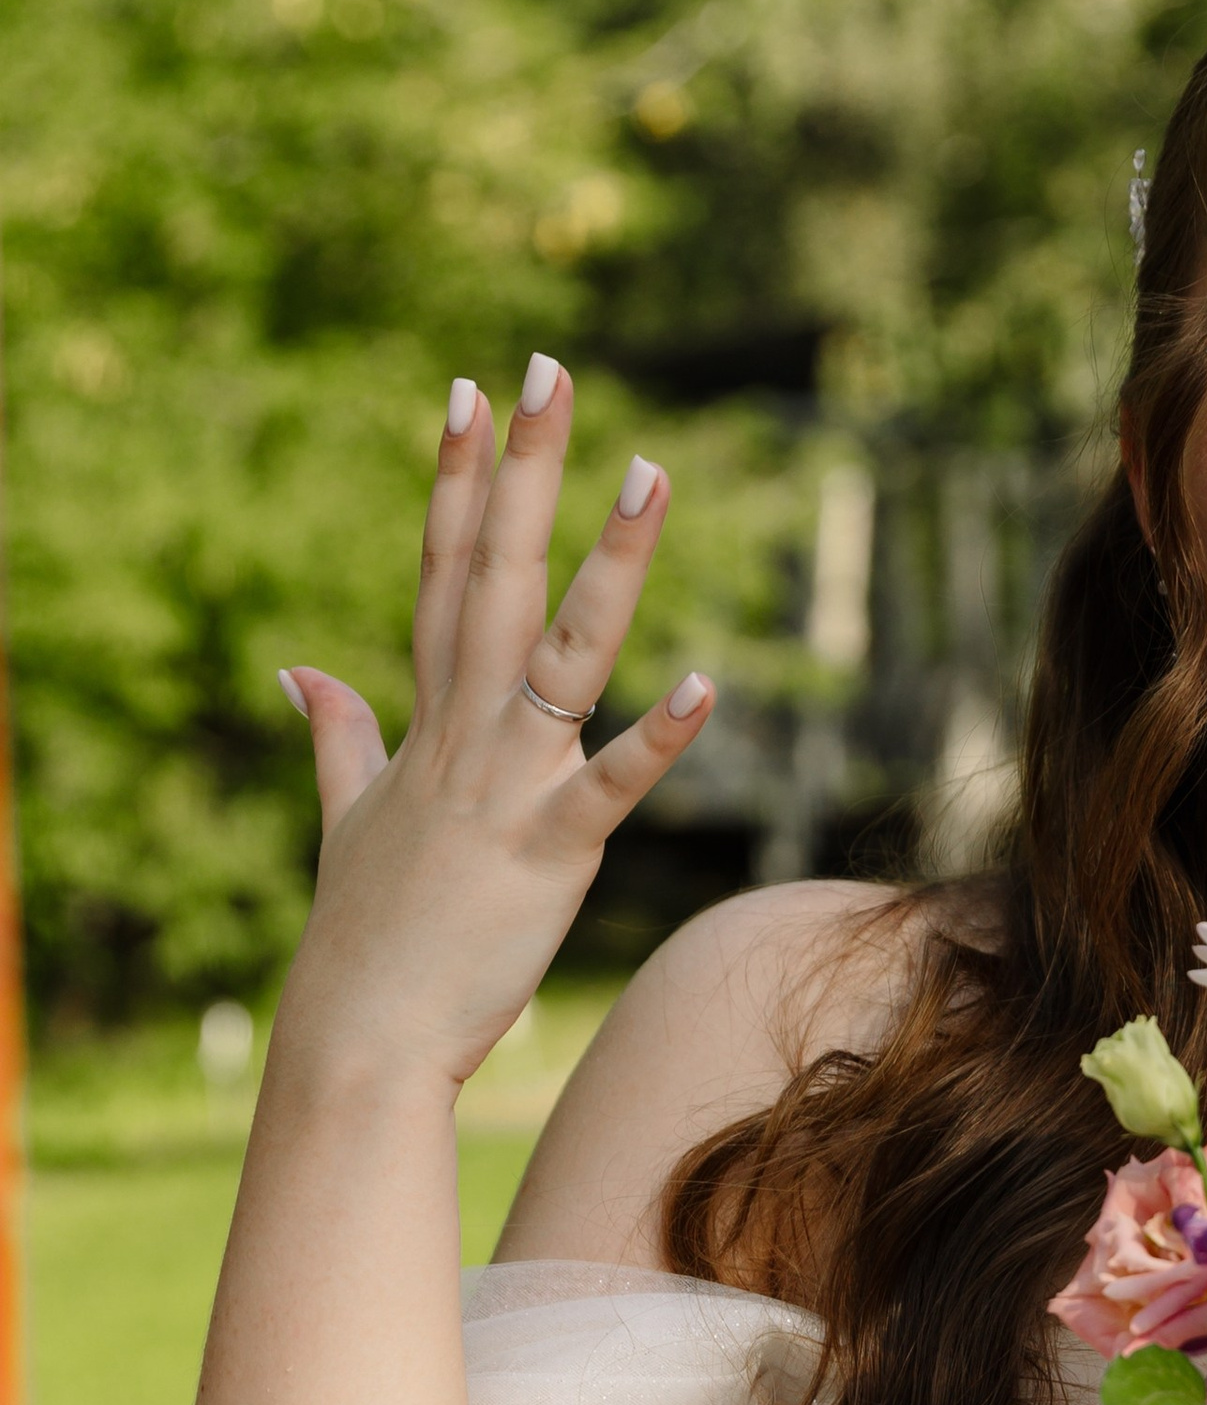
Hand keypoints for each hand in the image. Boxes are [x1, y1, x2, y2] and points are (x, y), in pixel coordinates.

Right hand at [271, 358, 712, 1091]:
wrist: (359, 1038)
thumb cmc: (367, 936)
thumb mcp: (345, 818)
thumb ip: (336, 735)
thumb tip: (300, 668)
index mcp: (427, 722)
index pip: (439, 572)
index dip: (457, 480)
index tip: (468, 389)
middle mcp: (464, 735)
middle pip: (495, 575)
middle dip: (524, 470)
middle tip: (551, 367)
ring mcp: (506, 789)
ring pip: (561, 654)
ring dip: (609, 563)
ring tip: (650, 470)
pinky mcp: (550, 855)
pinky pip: (611, 786)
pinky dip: (658, 738)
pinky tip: (708, 681)